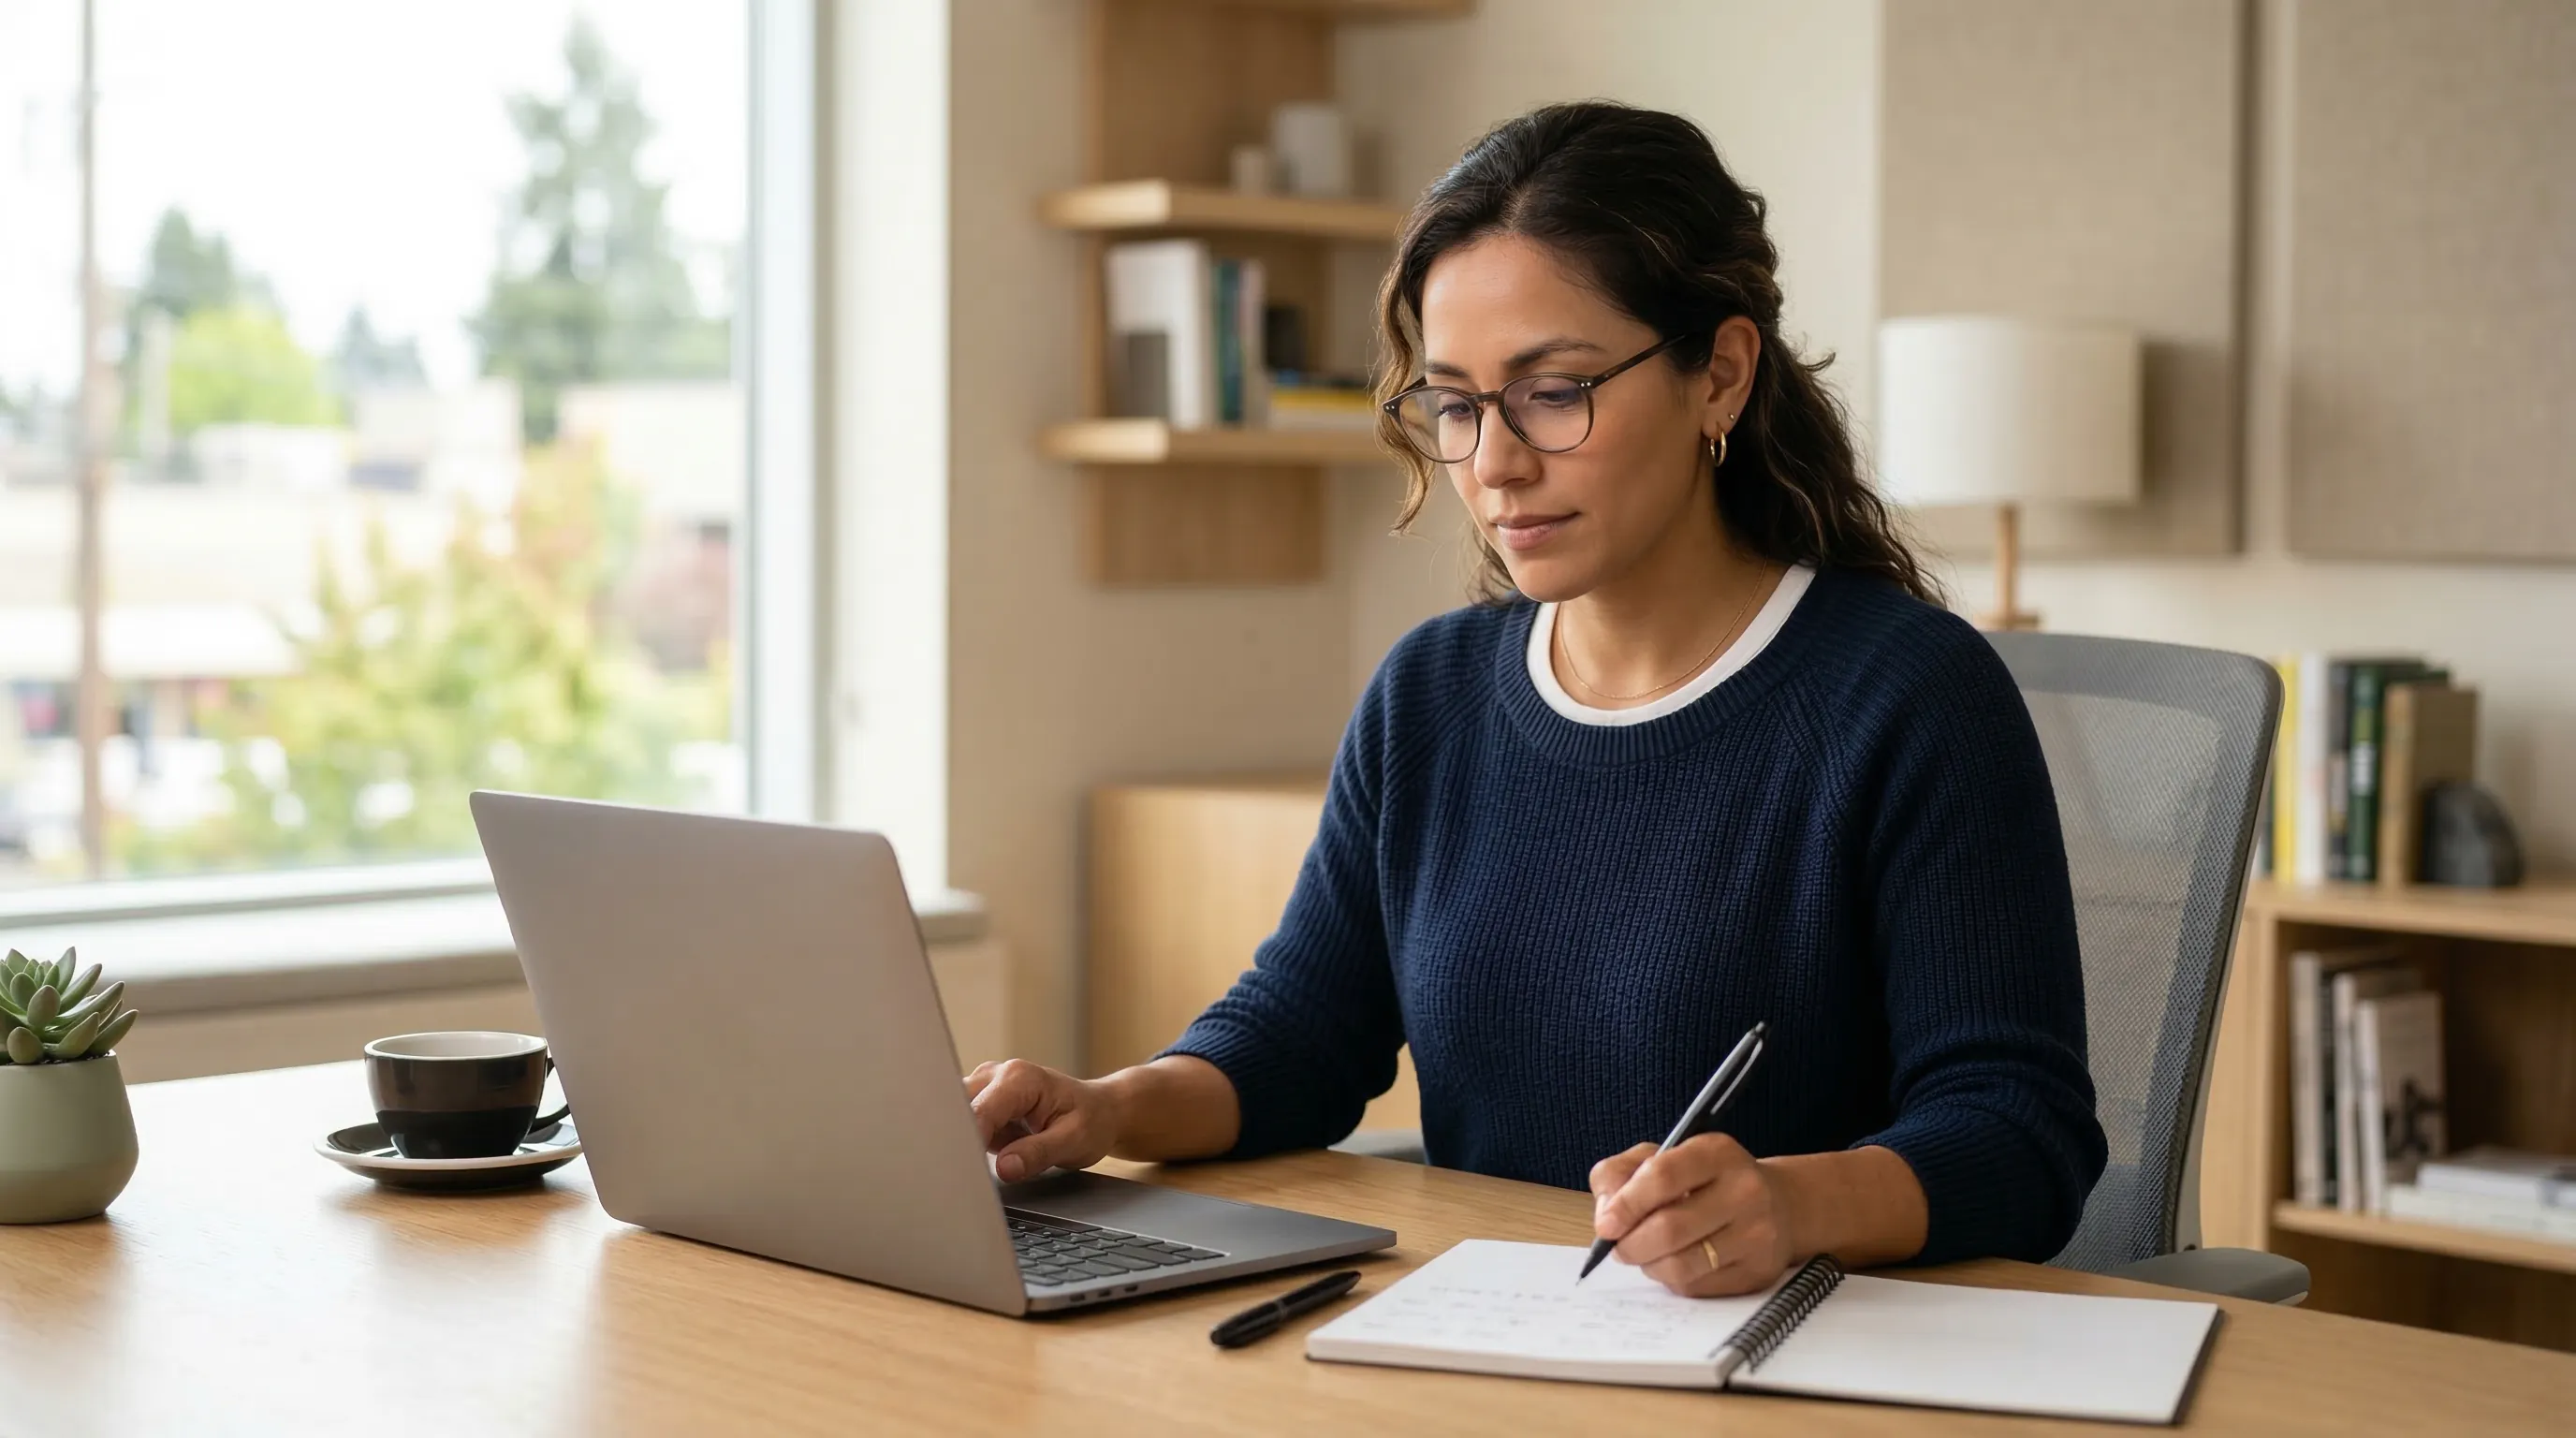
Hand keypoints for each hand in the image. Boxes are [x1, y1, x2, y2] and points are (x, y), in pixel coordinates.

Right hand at [964, 1059, 1124, 1181]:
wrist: (1099, 1111)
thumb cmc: (1090, 1121)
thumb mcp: (1074, 1141)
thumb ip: (1038, 1153)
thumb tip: (1005, 1168)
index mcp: (1018, 1078)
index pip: (978, 1112)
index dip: (970, 1143)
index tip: (967, 1172)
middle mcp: (996, 1075)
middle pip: (956, 1109)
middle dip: (960, 1142)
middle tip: (975, 1172)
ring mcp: (985, 1086)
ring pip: (954, 1116)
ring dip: (965, 1142)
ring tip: (1001, 1155)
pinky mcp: (982, 1102)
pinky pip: (963, 1124)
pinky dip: (972, 1143)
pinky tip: (998, 1149)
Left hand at [1588, 1134, 1797, 1296]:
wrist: (1778, 1206)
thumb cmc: (1705, 1180)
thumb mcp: (1663, 1157)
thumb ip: (1620, 1174)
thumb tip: (1605, 1216)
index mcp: (1716, 1152)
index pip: (1662, 1177)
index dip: (1626, 1204)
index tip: (1606, 1225)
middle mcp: (1744, 1190)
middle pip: (1669, 1229)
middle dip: (1631, 1245)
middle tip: (1619, 1248)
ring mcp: (1756, 1234)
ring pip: (1680, 1265)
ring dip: (1649, 1265)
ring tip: (1646, 1254)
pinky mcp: (1757, 1272)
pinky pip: (1696, 1287)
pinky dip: (1673, 1280)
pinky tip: (1677, 1262)